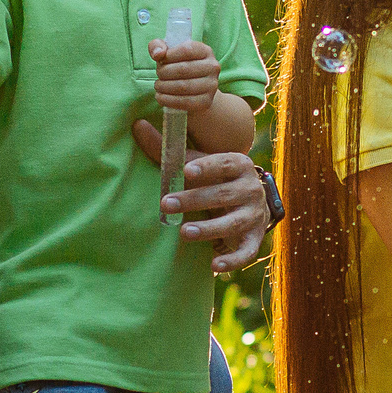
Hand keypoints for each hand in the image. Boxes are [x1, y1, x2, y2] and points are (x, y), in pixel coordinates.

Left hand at [128, 128, 271, 271]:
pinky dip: (232, 261)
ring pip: (233, 222)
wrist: (252, 203)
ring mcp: (254, 215)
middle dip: (195, 199)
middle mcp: (251, 189)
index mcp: (239, 165)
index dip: (208, 166)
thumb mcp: (197, 163)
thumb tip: (137, 125)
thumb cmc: (216, 179)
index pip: (225, 162)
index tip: (187, 170)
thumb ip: (170, 149)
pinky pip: (246, 252)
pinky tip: (214, 267)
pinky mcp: (254, 239)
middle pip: (224, 194)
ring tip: (184, 233)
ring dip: (209, 228)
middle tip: (167, 204)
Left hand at [149, 38, 220, 114]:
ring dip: (164, 87)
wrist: (193, 89)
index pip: (186, 50)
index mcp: (205, 51)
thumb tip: (158, 54)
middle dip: (164, 72)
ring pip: (183, 86)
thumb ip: (157, 46)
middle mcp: (212, 67)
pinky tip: (160, 97)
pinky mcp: (206, 102)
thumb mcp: (167, 52)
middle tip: (158, 75)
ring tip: (158, 85)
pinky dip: (168, 100)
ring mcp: (211, 85)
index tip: (161, 60)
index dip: (169, 56)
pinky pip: (184, 102)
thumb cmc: (177, 66)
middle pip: (183, 69)